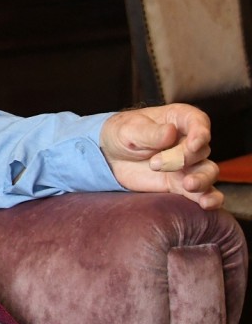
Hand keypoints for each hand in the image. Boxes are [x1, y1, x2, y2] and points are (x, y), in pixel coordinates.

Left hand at [100, 104, 222, 209]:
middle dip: (183, 158)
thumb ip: (150, 132)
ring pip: (208, 171)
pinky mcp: (184, 184)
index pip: (198, 121)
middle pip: (201, 150)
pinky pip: (204, 192)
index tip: (193, 144)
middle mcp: (189, 141)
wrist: (111, 156)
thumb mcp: (129, 129)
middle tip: (155, 164)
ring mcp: (189, 164)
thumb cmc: (123, 134)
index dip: (200, 133)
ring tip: (188, 185)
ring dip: (203, 179)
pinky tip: (207, 204)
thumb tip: (171, 132)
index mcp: (178, 119)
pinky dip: (211, 198)